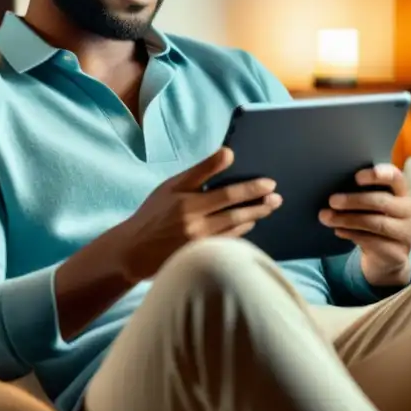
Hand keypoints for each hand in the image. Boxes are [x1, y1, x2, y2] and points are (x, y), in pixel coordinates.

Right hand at [113, 147, 282, 283]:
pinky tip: (250, 223)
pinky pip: (228, 243)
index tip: (269, 182)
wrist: (133, 250)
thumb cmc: (154, 213)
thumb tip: (229, 153)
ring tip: (269, 207)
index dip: (250, 188)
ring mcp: (199, 244)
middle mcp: (195, 225)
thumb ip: (201, 170)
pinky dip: (241, 231)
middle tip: (276, 197)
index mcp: (188, 203)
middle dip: (260, 204)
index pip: (227, 194)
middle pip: (236, 213)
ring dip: (255, 217)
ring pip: (235, 229)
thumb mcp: (172, 185)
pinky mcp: (200, 257)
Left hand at [319, 164, 410, 286]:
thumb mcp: (370, 207)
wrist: (386, 259)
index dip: (378, 175)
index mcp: (401, 192)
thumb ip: (360, 194)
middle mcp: (408, 211)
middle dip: (354, 200)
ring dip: (348, 219)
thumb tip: (332, 189)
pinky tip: (339, 231)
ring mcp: (406, 233)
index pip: (396, 178)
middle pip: (383, 201)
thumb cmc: (374, 222)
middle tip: (332, 200)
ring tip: (327, 217)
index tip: (357, 177)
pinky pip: (373, 241)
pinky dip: (352, 234)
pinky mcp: (397, 252)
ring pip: (376, 223)